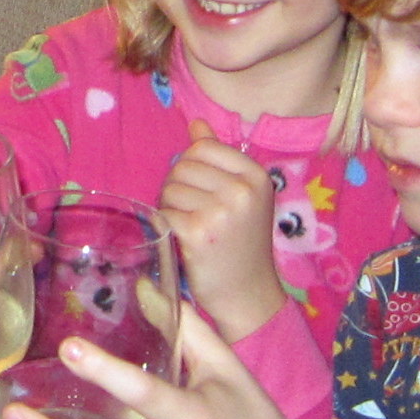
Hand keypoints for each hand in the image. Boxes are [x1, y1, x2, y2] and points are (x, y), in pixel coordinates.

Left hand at [159, 119, 288, 343]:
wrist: (248, 294)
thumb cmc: (242, 242)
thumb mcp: (242, 194)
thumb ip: (219, 157)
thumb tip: (197, 124)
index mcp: (256, 176)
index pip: (202, 147)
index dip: (192, 166)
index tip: (202, 189)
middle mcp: (242, 191)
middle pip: (182, 166)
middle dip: (178, 187)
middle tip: (193, 213)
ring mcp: (220, 213)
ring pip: (169, 189)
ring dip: (170, 207)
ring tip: (190, 227)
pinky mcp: (198, 234)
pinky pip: (163, 213)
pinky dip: (165, 226)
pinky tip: (182, 240)